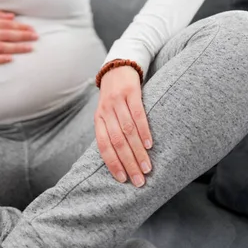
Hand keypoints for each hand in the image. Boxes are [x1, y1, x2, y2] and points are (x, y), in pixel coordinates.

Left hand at [94, 66, 152, 186]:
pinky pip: (138, 114)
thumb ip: (110, 131)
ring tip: (147, 167)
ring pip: (127, 131)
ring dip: (138, 151)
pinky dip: (144, 131)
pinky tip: (149, 145)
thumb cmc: (113, 97)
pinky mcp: (131, 92)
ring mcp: (118, 101)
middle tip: (139, 180)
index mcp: (98, 119)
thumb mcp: (106, 113)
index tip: (123, 180)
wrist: (118, 67)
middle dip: (128, 163)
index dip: (112, 163)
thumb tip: (119, 160)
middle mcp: (106, 111)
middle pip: (116, 141)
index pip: (103, 145)